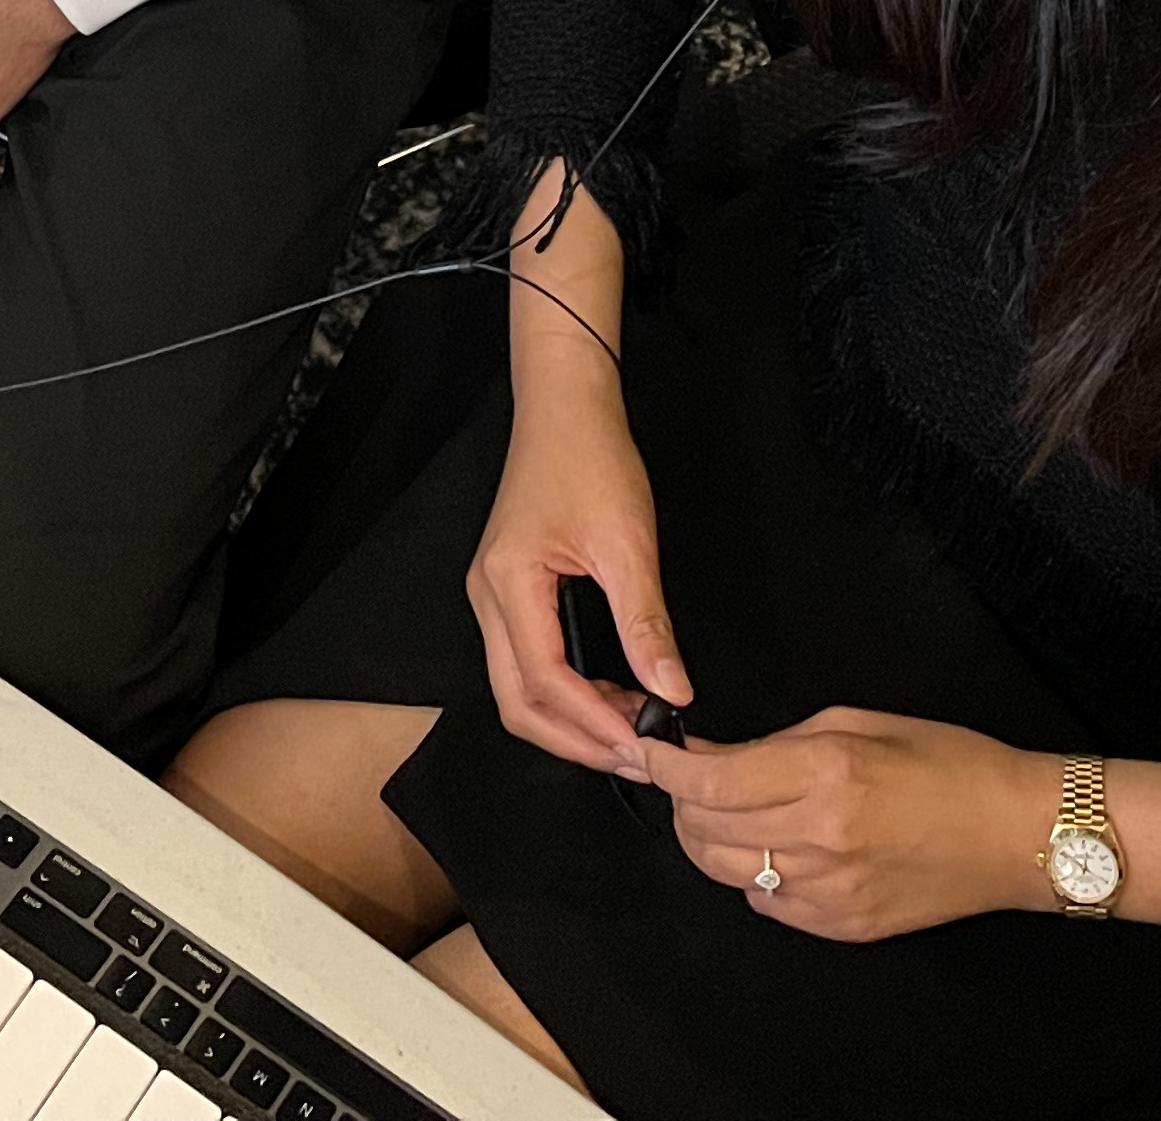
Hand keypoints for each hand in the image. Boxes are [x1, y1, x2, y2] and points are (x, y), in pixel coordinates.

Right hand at [465, 368, 687, 773]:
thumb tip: (672, 692)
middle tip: (637, 757)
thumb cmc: (591, 457)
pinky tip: (609, 694)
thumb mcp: (628, 543)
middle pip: (517, 702)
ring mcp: (493, 595)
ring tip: (630, 730)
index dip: (592, 725)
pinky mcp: (509, 591)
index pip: (542, 682)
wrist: (567, 405)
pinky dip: (565, 692)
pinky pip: (526, 662)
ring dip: (570, 721)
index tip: (642, 748)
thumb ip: (646, 625)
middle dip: (575, 740)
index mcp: (508, 584)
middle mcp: (487, 597)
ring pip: (518, 688)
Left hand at [639, 709, 1054, 941]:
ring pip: (724, 872)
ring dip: (710, 840)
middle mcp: (819, 839)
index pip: (708, 781)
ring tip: (728, 812)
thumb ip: (780, 742)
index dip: (666, 766)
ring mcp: (828, 893)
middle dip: (682, 802)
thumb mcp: (858, 722)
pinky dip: (755, 874)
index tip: (652, 751)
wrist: (1014, 833)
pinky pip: (766, 902)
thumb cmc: (951, 766)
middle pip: (701, 832)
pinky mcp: (841, 927)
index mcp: (823, 776)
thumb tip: (721, 755)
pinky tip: (779, 848)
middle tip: (690, 777)